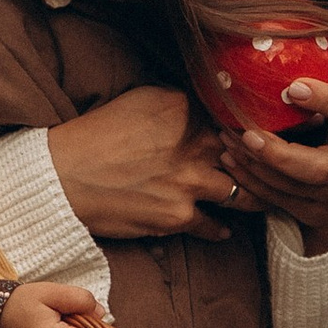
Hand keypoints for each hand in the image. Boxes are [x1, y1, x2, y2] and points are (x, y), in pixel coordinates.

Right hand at [48, 88, 238, 242]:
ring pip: (240, 192)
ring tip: (255, 197)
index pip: (229, 117)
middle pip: (243, 154)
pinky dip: (219, 228)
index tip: (249, 135)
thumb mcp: (137, 99)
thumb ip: (175, 102)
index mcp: (184, 109)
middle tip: (265, 167)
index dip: (240, 128)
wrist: (63, 176)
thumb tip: (200, 108)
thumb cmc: (93, 135)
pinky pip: (213, 225)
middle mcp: (194, 144)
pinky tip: (224, 228)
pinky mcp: (178, 216)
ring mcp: (190, 183)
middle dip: (256, 161)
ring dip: (248, 195)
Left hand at [217, 58, 327, 258]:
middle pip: (317, 168)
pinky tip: (232, 160)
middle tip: (248, 135)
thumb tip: (310, 46)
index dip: (325, 101)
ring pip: (290, 187)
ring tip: (227, 140)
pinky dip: (251, 181)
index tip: (294, 87)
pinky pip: (278, 199)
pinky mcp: (314, 211)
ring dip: (254, 165)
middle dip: (278, 154)